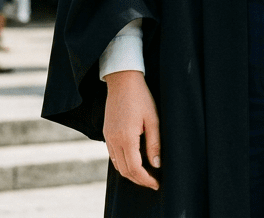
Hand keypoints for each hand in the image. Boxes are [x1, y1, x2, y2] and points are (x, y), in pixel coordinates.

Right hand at [104, 70, 160, 190]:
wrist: (123, 80)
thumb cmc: (141, 97)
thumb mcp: (153, 119)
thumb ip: (154, 143)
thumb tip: (156, 165)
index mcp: (126, 138)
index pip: (135, 169)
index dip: (146, 180)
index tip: (156, 183)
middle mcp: (114, 140)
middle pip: (125, 171)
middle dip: (139, 180)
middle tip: (153, 182)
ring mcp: (108, 137)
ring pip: (117, 165)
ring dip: (130, 173)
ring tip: (145, 174)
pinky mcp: (106, 133)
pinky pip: (113, 156)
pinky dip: (122, 164)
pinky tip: (133, 161)